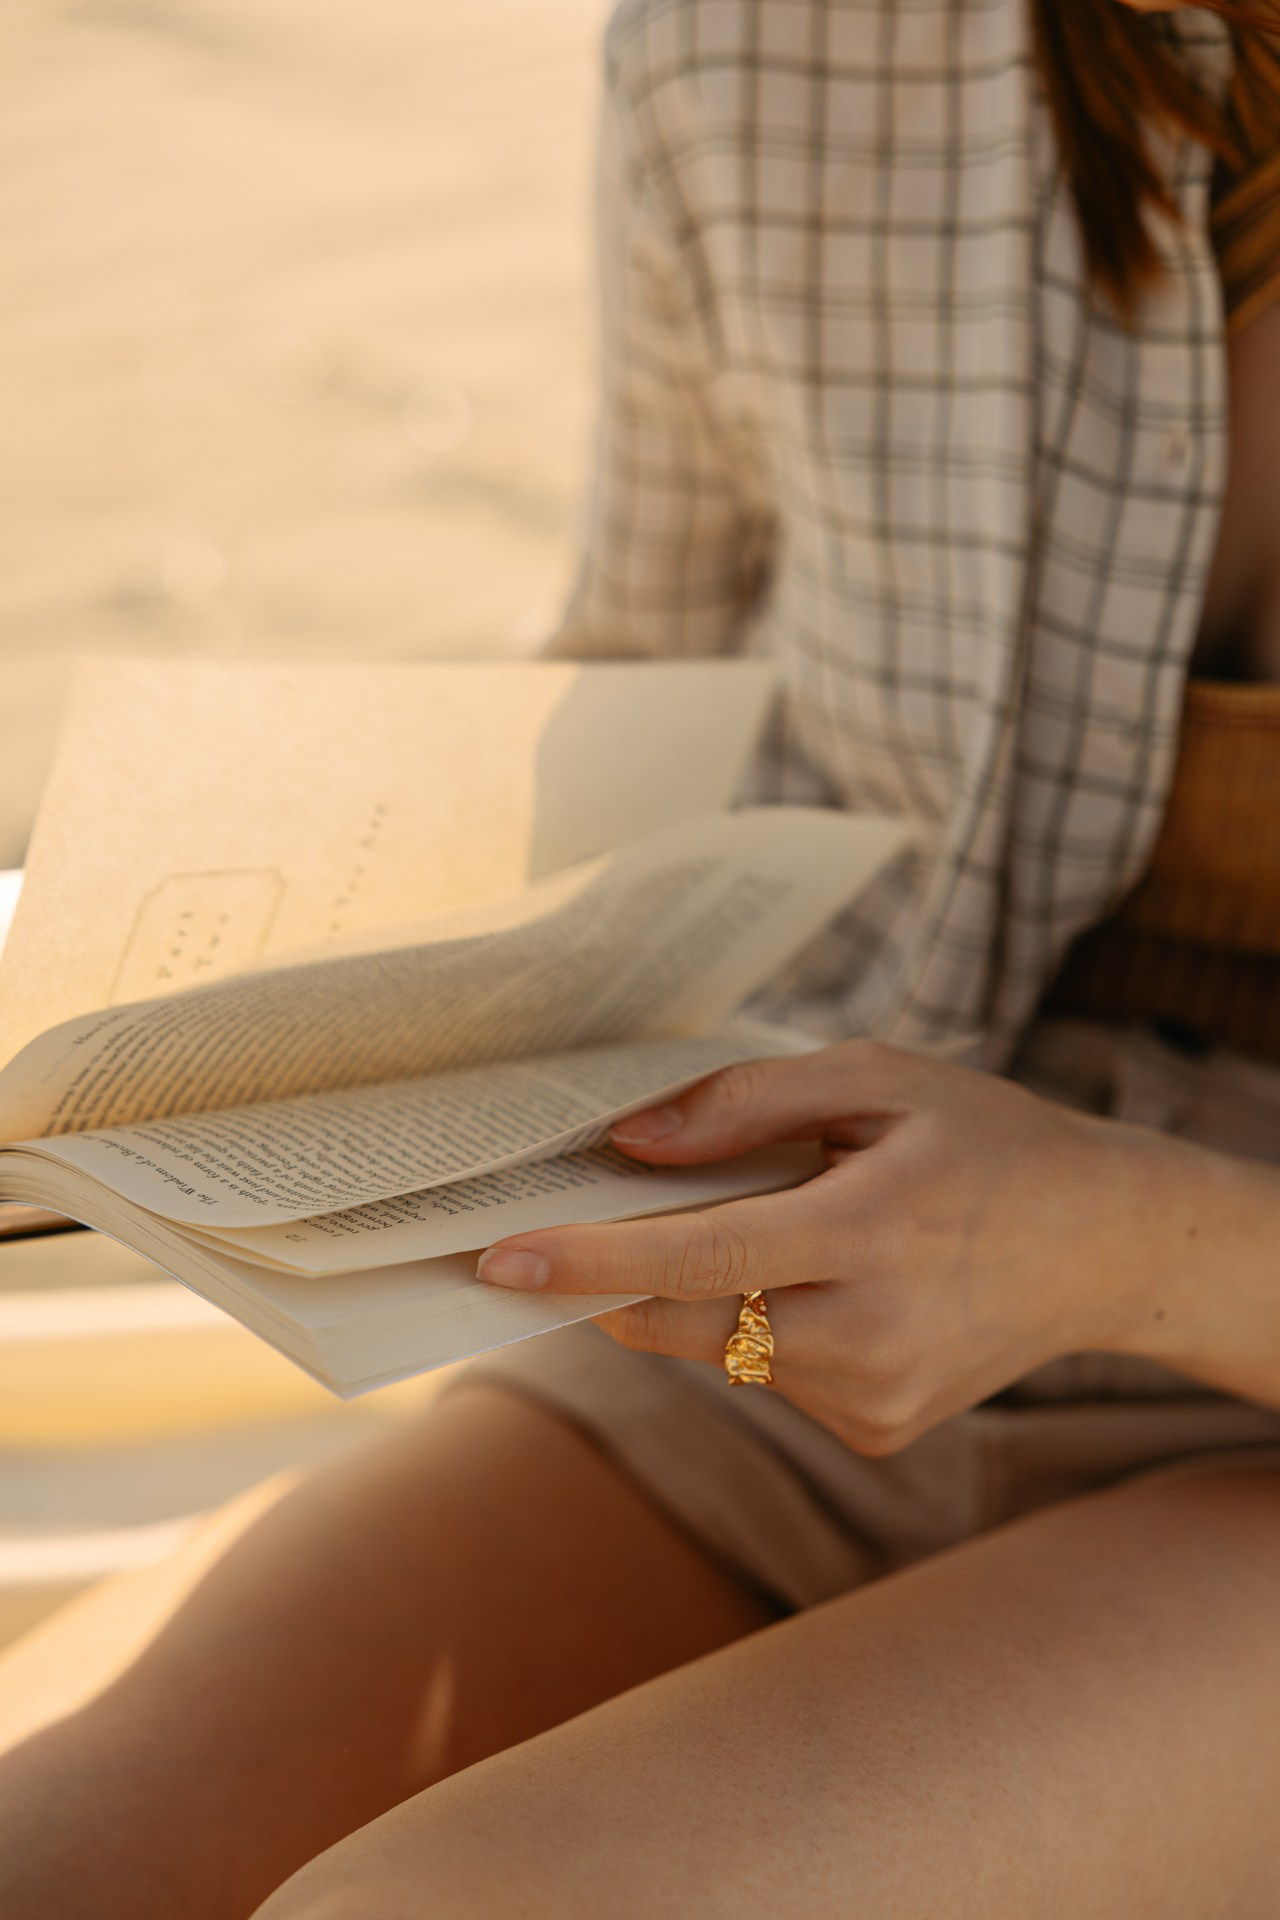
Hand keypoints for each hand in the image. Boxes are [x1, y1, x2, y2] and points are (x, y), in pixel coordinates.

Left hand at [476, 1040, 1180, 1455]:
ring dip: (702, 1294)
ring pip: (720, 1350)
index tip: (500, 1261)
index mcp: (874, 1230)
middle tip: (565, 1233)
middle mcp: (873, 1333)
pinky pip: (769, 1376)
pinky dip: (761, 1326)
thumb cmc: (985, 1139)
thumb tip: (625, 1145)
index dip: (591, 1260)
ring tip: (782, 1227)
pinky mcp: (878, 1434)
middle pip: (684, 1322)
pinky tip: (830, 1285)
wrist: (1104, 1245)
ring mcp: (876, 1399)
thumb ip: (746, 1103)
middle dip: (615, 1281)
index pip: (700, 1258)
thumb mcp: (878, 1078)